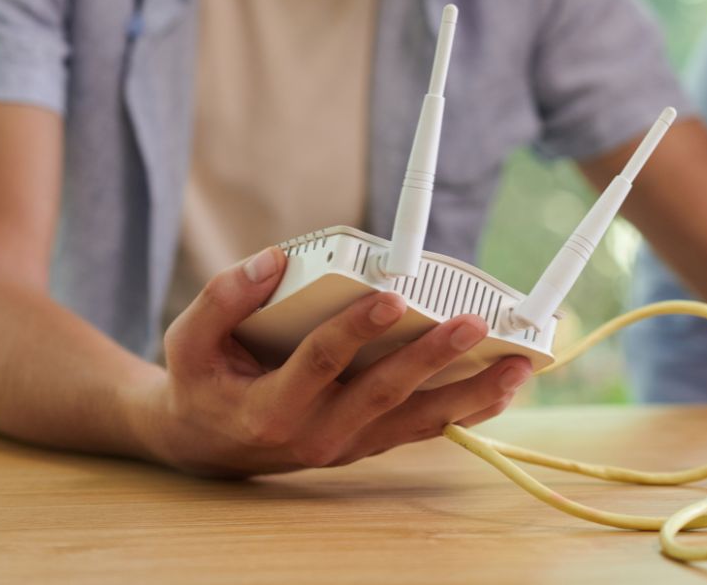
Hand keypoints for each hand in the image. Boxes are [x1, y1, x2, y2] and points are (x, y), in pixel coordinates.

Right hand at [134, 247, 531, 476]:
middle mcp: (317, 434)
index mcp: (270, 409)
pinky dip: (468, 408)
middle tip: (472, 322)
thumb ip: (223, 298)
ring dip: (471, 392)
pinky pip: (425, 427)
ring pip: (418, 419)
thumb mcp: (189, 341)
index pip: (320, 364)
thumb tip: (274, 260)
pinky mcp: (372, 441)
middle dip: (432, 357)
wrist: (209, 447)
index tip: (391, 296)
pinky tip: (505, 384)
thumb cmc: (205, 383)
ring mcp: (350, 444)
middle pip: (383, 392)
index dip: (355, 330)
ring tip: (517, 365)